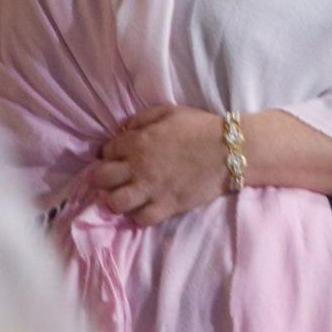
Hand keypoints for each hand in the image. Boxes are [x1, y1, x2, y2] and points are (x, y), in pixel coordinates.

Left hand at [93, 106, 227, 225]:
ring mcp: (150, 189)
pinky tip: (145, 207)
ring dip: (116, 199)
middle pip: (101, 179)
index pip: (106, 151)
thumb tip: (124, 130)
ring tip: (126, 195)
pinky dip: (138, 215)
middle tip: (115, 177)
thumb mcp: (171, 112)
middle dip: (103, 178)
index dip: (110, 153)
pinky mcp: (165, 206)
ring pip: (114, 202)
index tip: (119, 155)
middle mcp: (138, 167)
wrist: (231, 150)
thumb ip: (143, 119)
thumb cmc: (201, 127)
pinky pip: (139, 219)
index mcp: (138, 142)